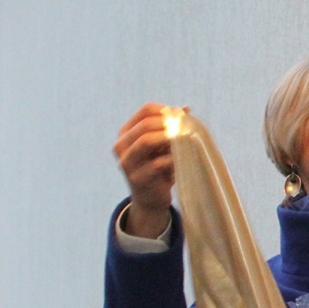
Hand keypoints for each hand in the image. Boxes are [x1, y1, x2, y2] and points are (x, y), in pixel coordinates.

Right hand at [113, 103, 176, 237]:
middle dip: (168, 125)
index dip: (166, 110)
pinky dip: (172, 159)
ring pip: (146, 141)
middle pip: (145, 125)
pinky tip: (183, 159)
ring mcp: (127, 163)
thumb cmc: (159, 167)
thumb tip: (187, 108)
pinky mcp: (137, 179)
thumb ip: (171, 127)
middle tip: (186, 129)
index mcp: (126, 133)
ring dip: (168, 139)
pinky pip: (157, 164)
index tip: (183, 116)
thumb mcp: (163, 145)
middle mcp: (121, 146)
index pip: (145, 111)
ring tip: (184, 141)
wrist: (151, 199)